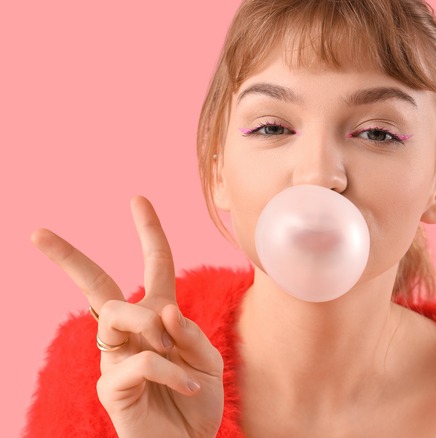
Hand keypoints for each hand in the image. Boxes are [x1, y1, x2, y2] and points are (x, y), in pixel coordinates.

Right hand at [32, 196, 223, 437]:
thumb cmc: (197, 404)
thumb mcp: (208, 362)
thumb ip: (190, 334)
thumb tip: (162, 311)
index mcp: (160, 319)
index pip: (154, 268)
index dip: (149, 234)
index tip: (138, 199)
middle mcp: (132, 334)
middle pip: (98, 286)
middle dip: (70, 258)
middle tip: (37, 233)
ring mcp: (116, 359)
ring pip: (119, 314)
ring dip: (151, 324)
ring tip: (171, 349)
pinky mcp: (112, 387)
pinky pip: (141, 360)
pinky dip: (171, 370)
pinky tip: (189, 387)